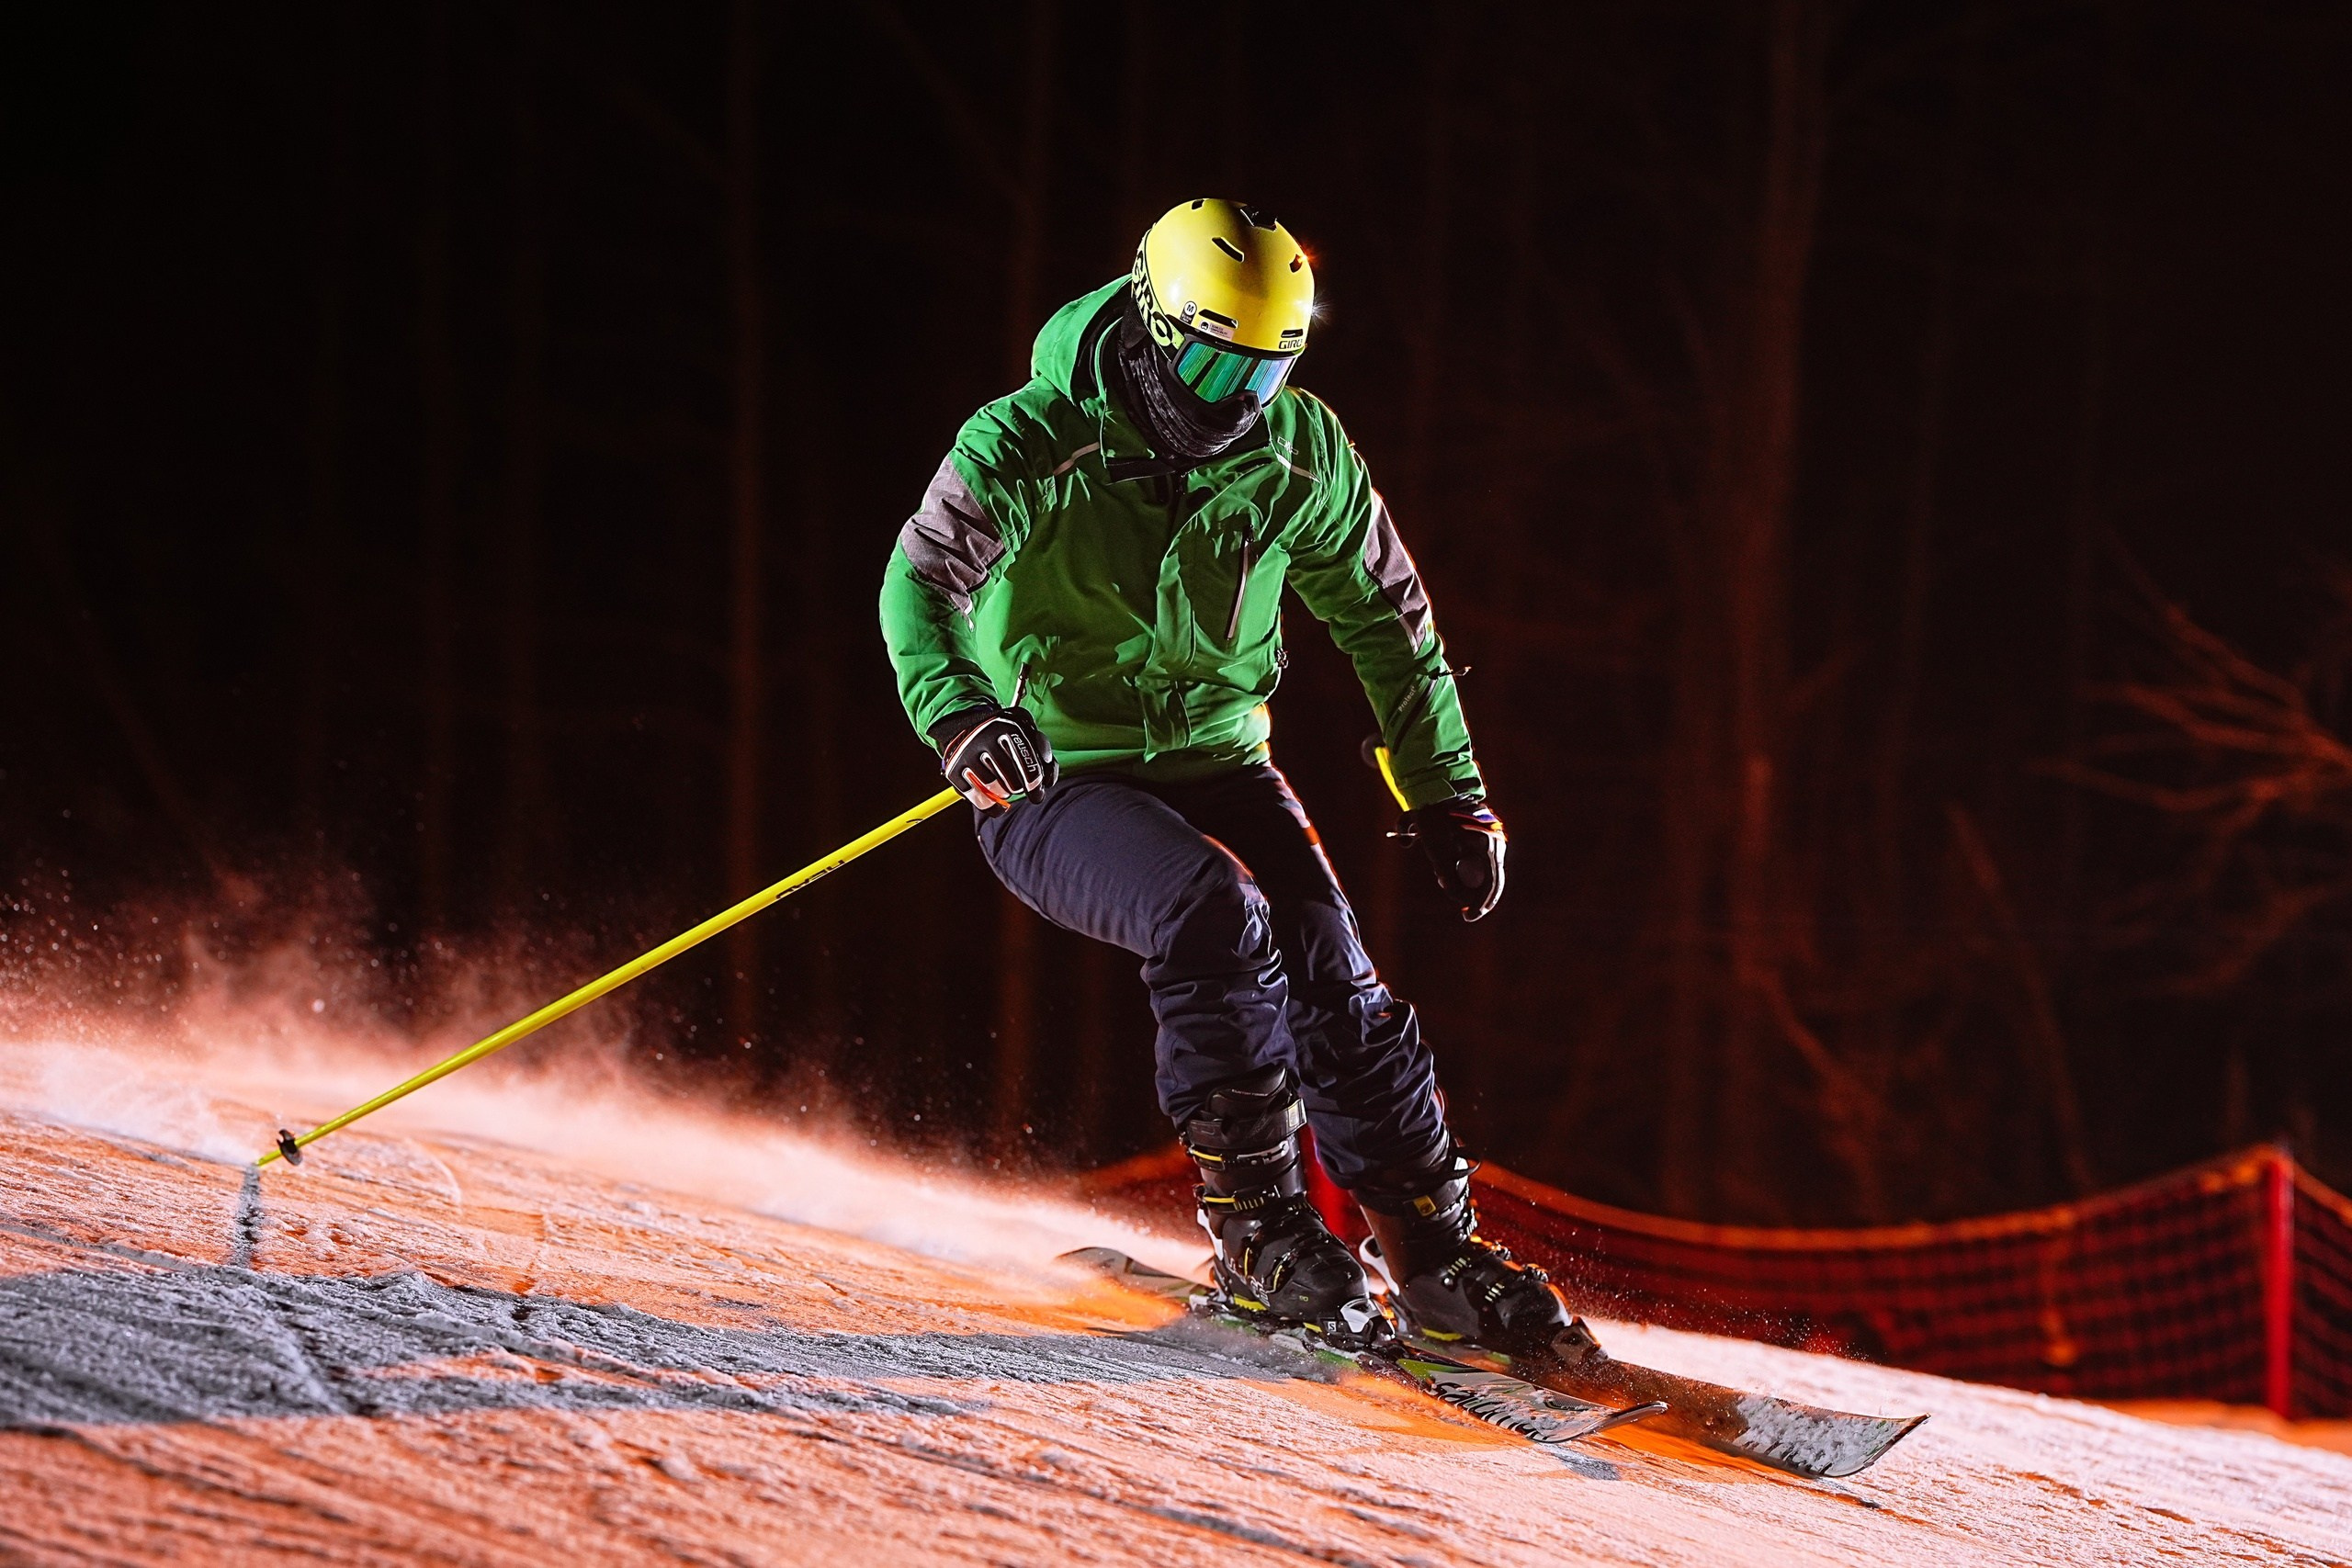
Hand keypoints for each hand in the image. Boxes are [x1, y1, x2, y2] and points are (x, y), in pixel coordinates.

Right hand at [936, 706, 1056, 809]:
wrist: (966, 727)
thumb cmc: (1003, 734)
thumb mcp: (1026, 729)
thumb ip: (1042, 749)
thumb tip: (1047, 780)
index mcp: (1006, 726)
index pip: (1025, 763)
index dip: (1035, 783)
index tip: (1037, 793)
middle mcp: (984, 738)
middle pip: (1012, 782)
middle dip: (1019, 787)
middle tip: (1017, 784)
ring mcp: (966, 755)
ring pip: (996, 791)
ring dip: (1005, 793)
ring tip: (1003, 783)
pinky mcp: (954, 771)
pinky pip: (979, 800)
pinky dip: (993, 807)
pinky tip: (997, 802)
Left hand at [1399, 796, 1505, 920]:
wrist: (1437, 790)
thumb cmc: (1435, 818)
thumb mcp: (1436, 848)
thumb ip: (1448, 875)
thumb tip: (1461, 899)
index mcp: (1487, 844)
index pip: (1491, 883)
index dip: (1480, 904)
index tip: (1469, 917)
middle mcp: (1496, 842)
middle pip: (1492, 882)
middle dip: (1476, 897)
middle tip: (1466, 913)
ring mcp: (1493, 840)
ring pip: (1485, 873)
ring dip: (1468, 883)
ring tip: (1443, 879)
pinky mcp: (1485, 839)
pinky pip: (1481, 863)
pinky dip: (1468, 872)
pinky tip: (1448, 873)